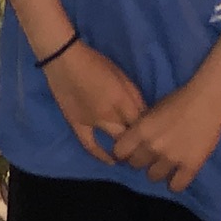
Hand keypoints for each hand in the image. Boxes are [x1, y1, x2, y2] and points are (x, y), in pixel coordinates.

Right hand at [42, 42, 144, 165]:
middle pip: (133, 136)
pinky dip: (101, 156)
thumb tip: (146, 115)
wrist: (64, 59)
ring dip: (127, 151)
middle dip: (142, 143)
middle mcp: (110, 114)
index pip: (144, 124)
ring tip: (134, 156)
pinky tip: (111, 162)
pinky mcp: (77, 125)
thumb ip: (135, 97)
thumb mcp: (122, 76)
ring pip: (116, 144)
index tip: (156, 136)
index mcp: (123, 100)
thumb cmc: (95, 63)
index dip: (152, 132)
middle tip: (148, 148)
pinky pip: (90, 146)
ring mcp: (93, 122)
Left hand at [112, 83, 220, 190]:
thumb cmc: (178, 100)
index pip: (119, 152)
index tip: (129, 151)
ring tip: (165, 165)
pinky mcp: (190, 167)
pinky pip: (176, 186)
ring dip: (157, 171)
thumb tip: (133, 141)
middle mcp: (152, 147)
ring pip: (153, 177)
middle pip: (135, 165)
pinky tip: (177, 176)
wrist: (206, 102)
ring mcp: (171, 158)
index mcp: (141, 130)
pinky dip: (174, 184)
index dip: (124, 152)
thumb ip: (141, 128)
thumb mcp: (152, 111)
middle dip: (141, 161)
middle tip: (150, 156)